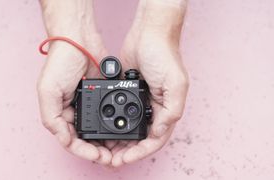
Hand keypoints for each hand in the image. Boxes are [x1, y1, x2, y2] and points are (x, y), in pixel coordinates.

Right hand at [37, 0, 111, 164]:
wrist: (79, 39)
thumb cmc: (60, 62)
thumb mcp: (48, 91)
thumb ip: (52, 117)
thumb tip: (64, 139)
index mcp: (60, 113)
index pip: (70, 139)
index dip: (83, 151)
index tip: (97, 156)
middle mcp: (74, 111)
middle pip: (86, 138)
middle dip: (97, 150)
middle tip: (110, 158)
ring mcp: (89, 104)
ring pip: (99, 130)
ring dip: (106, 142)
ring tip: (117, 151)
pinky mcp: (102, 95)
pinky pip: (109, 115)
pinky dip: (113, 125)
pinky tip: (121, 131)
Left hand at [110, 0, 188, 166]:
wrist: (148, 34)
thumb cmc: (165, 55)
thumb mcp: (176, 84)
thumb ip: (171, 110)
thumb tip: (158, 131)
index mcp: (167, 109)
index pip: (155, 138)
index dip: (141, 151)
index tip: (126, 158)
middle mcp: (154, 108)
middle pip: (141, 138)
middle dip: (128, 151)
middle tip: (113, 160)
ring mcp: (140, 101)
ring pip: (129, 128)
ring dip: (119, 141)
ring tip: (106, 151)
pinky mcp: (127, 93)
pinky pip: (120, 113)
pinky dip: (113, 124)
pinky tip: (104, 129)